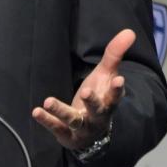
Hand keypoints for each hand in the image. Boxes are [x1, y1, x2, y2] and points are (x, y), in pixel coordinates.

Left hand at [32, 28, 134, 150]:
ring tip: (48, 101)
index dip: (117, 89)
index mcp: (109, 102)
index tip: (119, 79)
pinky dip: (47, 120)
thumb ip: (114, 54)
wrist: (91, 133)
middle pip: (97, 110)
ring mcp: (83, 128)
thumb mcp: (106, 75)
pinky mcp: (67, 135)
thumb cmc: (99, 97)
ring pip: (73, 120)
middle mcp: (98, 117)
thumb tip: (129, 31)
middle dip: (92, 102)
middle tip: (86, 91)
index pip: (115, 96)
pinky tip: (36, 111)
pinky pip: (57, 128)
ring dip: (61, 111)